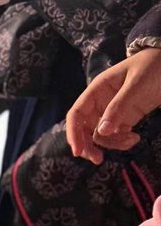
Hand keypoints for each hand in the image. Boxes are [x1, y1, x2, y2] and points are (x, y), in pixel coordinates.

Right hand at [65, 48, 160, 163]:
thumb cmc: (152, 66)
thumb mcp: (136, 85)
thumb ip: (119, 107)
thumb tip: (101, 131)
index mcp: (96, 91)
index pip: (77, 114)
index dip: (73, 132)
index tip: (78, 151)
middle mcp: (100, 103)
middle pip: (84, 128)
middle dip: (88, 144)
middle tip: (98, 159)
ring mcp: (113, 111)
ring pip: (101, 134)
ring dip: (111, 144)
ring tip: (131, 141)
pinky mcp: (126, 118)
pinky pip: (117, 135)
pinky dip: (123, 141)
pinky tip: (135, 138)